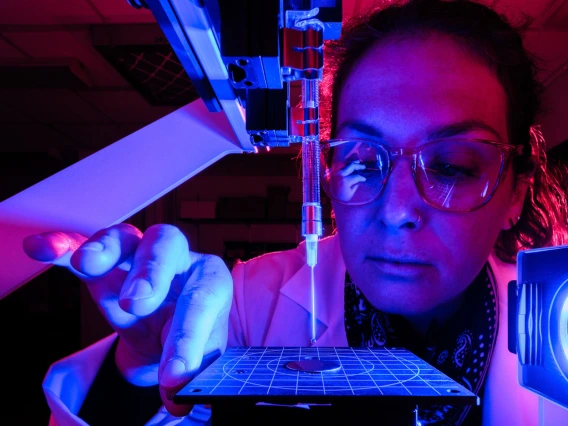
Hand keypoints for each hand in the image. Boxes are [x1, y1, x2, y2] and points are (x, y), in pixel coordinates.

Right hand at [23, 223, 232, 416]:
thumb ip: (191, 371)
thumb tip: (176, 398)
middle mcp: (178, 258)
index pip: (202, 301)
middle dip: (150, 272)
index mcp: (210, 280)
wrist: (165, 331)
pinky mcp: (106, 263)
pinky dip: (64, 248)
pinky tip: (42, 248)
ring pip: (125, 239)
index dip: (187, 339)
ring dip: (105, 249)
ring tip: (86, 264)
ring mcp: (139, 256)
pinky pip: (83, 248)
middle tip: (135, 303)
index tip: (172, 376)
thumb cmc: (186, 335)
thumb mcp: (198, 354)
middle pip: (168, 246)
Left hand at [330, 160, 367, 200]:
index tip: (364, 179)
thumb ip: (355, 184)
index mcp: (345, 180)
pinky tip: (350, 163)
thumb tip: (359, 179)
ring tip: (358, 162)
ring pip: (345, 163)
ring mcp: (335, 171)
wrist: (331, 196)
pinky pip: (340, 164)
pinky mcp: (332, 170)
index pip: (356, 176)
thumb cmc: (342, 196)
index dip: (361, 178)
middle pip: (351, 166)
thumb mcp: (351, 193)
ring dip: (352, 162)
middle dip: (359, 166)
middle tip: (364, 167)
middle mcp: (340, 174)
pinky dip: (345, 163)